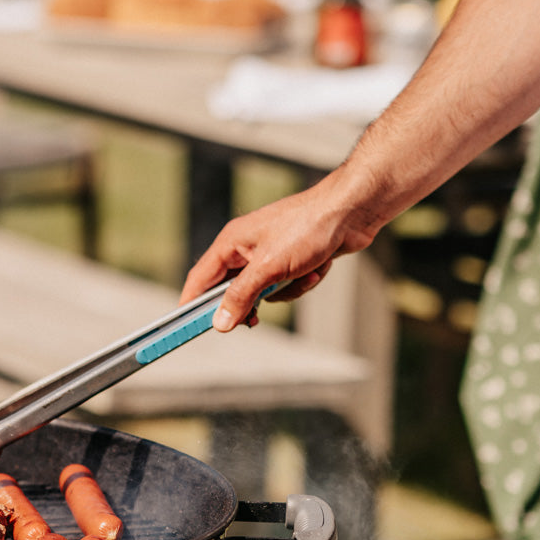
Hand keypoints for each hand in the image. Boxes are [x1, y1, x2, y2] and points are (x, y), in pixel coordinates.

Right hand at [179, 176, 377, 330]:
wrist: (353, 211)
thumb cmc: (308, 228)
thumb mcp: (269, 267)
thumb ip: (240, 296)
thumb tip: (219, 323)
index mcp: (231, 243)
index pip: (199, 279)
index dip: (191, 304)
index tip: (186, 328)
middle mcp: (245, 248)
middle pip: (231, 290)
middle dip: (248, 304)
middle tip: (254, 320)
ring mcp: (269, 255)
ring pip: (262, 293)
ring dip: (284, 292)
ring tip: (303, 275)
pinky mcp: (291, 261)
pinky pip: (285, 287)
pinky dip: (301, 284)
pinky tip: (318, 268)